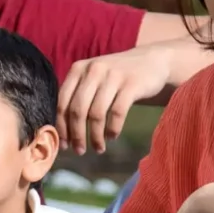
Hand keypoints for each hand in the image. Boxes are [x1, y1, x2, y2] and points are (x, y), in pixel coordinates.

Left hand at [59, 47, 174, 154]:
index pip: (62, 102)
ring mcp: (113, 75)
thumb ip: (77, 95)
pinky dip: (113, 128)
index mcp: (78, 69)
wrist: (152, 60)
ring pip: (97, 113)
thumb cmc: (117, 76)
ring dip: (95, 136)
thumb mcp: (93, 78)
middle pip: (77, 110)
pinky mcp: (132, 84)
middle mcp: (93, 70)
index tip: (64, 145)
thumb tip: (62, 130)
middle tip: (79, 151)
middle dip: (77, 135)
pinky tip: (112, 137)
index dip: (61, 127)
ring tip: (98, 148)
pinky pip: (117, 112)